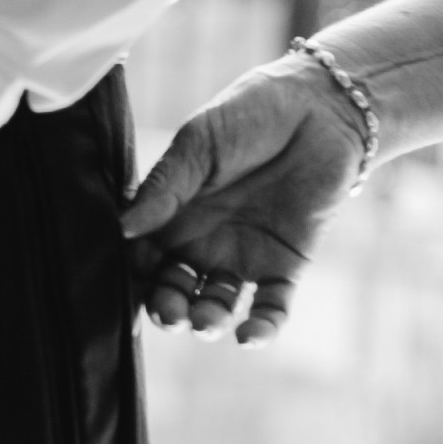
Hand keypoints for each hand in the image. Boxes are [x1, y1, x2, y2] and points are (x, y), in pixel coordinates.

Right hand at [119, 59, 362, 340]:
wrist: (320, 107)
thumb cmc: (250, 114)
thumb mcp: (197, 144)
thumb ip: (163, 187)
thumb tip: (122, 229)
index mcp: (173, 212)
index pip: (143, 257)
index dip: (133, 275)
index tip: (127, 284)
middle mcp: (203, 241)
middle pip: (175, 290)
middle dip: (167, 309)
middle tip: (170, 314)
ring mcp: (243, 256)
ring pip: (216, 304)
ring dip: (207, 321)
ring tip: (205, 321)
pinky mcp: (286, 264)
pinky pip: (272, 306)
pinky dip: (262, 328)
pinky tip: (248, 336)